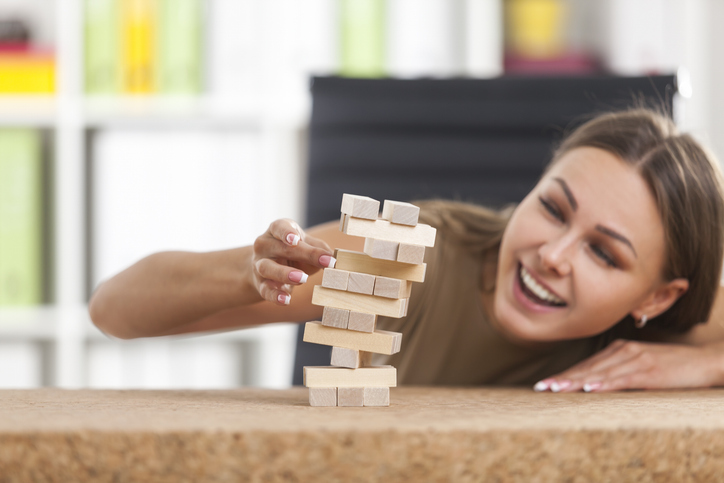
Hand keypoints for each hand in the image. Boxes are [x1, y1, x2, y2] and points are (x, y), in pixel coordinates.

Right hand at [251, 219, 334, 304]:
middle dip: (305, 255)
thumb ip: (320, 249)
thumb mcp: (307, 246)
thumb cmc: (293, 254)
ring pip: (268, 268)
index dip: (286, 233)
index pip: (279, 227)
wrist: (269, 270)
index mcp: (276, 231)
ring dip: (285, 274)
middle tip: (324, 262)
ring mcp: (259, 265)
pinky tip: (286, 300)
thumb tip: (333, 257)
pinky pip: (266, 290)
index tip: (296, 239)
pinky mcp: (261, 284)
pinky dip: (276, 296)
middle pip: (282, 249)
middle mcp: (264, 246)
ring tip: (302, 279)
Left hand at [533, 339, 723, 392]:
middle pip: (587, 368)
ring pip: (599, 373)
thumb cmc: (672, 365)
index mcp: (618, 349)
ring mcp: (635, 360)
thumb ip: (619, 370)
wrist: (704, 361)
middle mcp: (623, 351)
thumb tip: (596, 382)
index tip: (546, 383)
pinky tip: (589, 389)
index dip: (565, 374)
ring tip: (557, 389)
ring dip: (576, 382)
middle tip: (542, 387)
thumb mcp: (641, 364)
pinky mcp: (648, 371)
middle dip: (563, 378)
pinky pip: (621, 378)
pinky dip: (604, 383)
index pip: (586, 365)